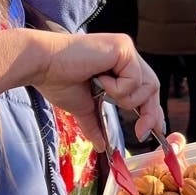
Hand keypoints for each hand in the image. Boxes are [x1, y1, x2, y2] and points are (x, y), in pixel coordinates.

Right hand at [36, 32, 162, 151]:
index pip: (145, 89)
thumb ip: (95, 124)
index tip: (153, 130)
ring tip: (100, 89)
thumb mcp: (83, 107)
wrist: (42, 66)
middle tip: (141, 133)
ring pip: (146, 85)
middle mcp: (125, 54)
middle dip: (149, 113)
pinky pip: (134, 79)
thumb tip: (101, 146)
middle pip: (152, 88)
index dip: (152, 111)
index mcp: (118, 65)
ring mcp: (125, 49)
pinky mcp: (123, 47)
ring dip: (124, 97)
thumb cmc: (58, 80)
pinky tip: (98, 78)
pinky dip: (116, 87)